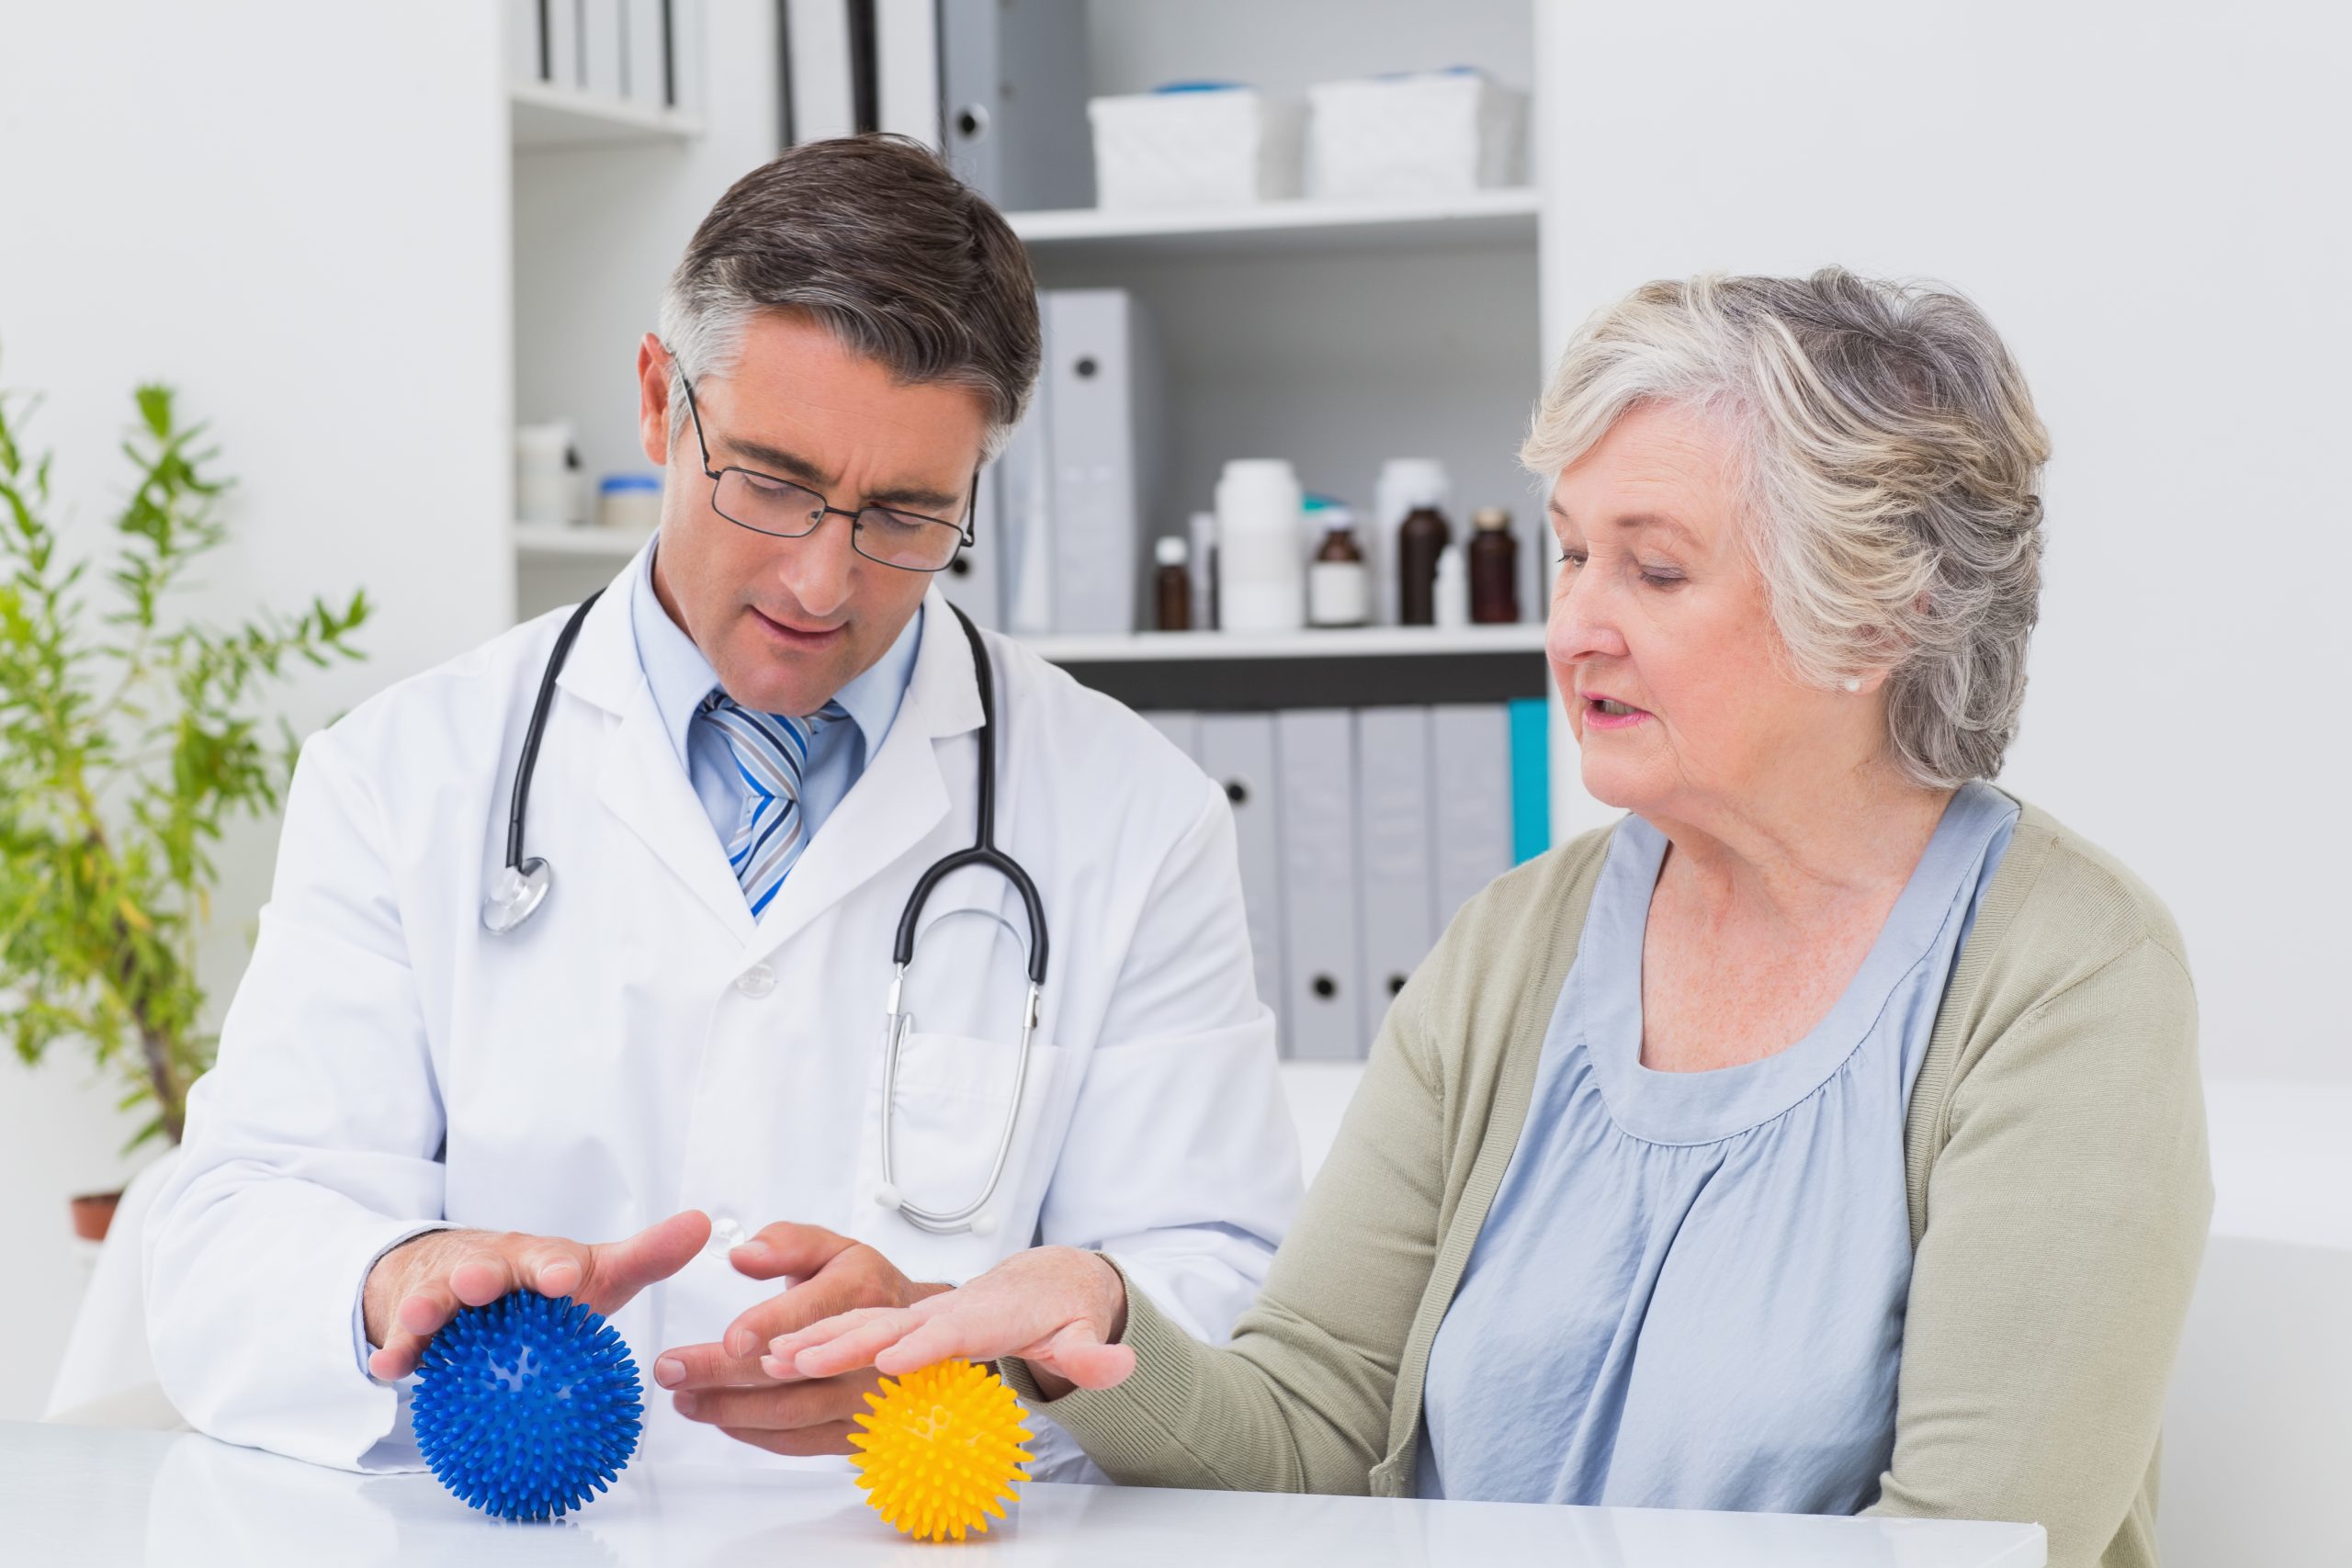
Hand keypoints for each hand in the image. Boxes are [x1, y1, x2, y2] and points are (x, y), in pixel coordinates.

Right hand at [361, 1210, 711, 1381]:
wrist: (461, 1274)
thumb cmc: (539, 1280)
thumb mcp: (593, 1273)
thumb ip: (645, 1257)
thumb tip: (704, 1225)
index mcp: (535, 1259)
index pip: (547, 1258)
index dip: (554, 1267)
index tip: (563, 1279)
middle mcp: (489, 1269)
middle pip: (483, 1269)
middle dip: (481, 1276)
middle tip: (479, 1286)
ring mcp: (446, 1294)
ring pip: (434, 1299)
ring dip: (426, 1309)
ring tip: (419, 1321)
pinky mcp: (414, 1323)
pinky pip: (401, 1340)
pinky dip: (394, 1351)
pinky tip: (387, 1368)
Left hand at [653, 1223, 946, 1456]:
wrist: (915, 1336)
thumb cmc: (866, 1288)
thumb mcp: (833, 1248)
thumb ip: (786, 1244)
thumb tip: (742, 1256)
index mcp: (862, 1293)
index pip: (812, 1315)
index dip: (769, 1327)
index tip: (730, 1339)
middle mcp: (867, 1351)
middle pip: (789, 1372)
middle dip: (721, 1374)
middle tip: (671, 1369)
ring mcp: (862, 1398)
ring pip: (790, 1414)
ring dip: (727, 1410)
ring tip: (684, 1396)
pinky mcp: (853, 1431)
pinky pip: (797, 1442)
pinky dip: (753, 1434)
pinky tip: (720, 1419)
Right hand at [765, 1245, 1132, 1401]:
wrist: (1044, 1281)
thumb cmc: (1058, 1310)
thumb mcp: (1083, 1332)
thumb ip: (1093, 1354)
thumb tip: (1120, 1365)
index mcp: (986, 1316)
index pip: (953, 1331)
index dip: (925, 1344)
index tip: (894, 1358)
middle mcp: (944, 1310)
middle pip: (890, 1324)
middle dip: (846, 1340)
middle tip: (801, 1357)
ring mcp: (917, 1315)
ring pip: (860, 1323)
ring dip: (815, 1338)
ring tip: (770, 1356)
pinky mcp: (900, 1324)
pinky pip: (852, 1330)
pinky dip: (813, 1339)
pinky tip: (776, 1357)